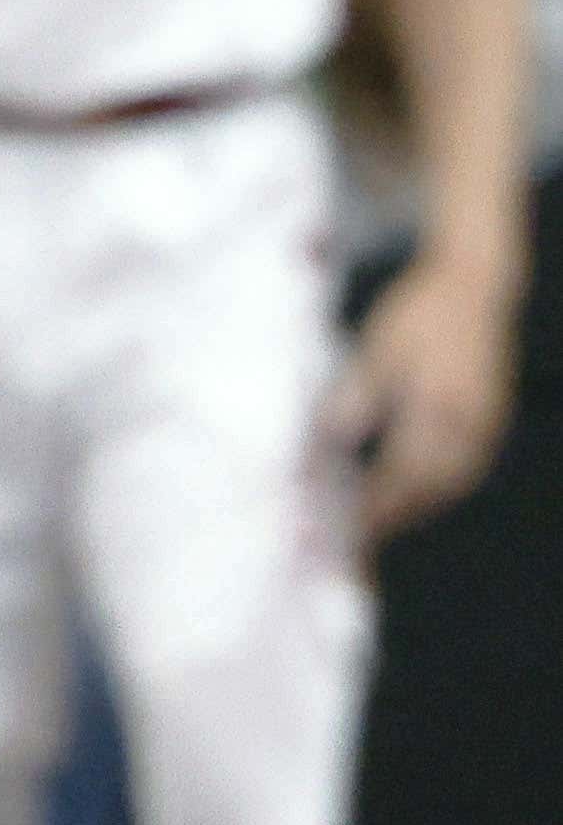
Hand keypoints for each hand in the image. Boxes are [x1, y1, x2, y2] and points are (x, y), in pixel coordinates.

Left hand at [331, 249, 517, 532]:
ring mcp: (486, 426)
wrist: (475, 286)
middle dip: (396, 515)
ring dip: (418, 506)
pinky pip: (465, 468)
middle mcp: (469, 424)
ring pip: (451, 482)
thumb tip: (333, 440)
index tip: (349, 526)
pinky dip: (438, 487)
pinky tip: (415, 491)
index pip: (404, 472)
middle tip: (361, 538)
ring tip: (382, 524)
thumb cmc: (419, 312)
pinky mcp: (491, 422)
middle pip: (431, 487)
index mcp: (439, 405)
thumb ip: (359, 394)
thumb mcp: (379, 347)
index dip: (377, 504)